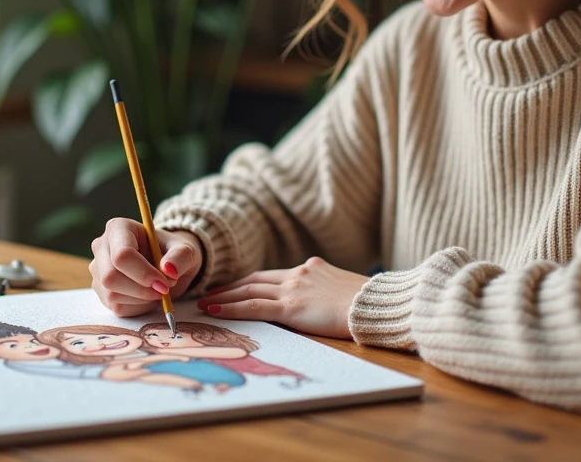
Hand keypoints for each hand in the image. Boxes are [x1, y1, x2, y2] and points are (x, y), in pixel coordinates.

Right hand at [90, 218, 203, 317]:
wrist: (167, 264)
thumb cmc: (173, 252)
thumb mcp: (185, 250)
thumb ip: (180, 257)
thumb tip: (168, 270)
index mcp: (119, 228)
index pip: (122, 255)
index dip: (143, 273)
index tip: (164, 283)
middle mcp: (102, 246)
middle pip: (111, 277)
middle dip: (141, 290)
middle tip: (163, 290)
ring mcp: (98, 269)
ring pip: (111, 294)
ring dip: (140, 299)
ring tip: (157, 290)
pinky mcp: (101, 290)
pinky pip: (116, 307)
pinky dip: (137, 307)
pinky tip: (147, 297)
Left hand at [196, 256, 367, 338]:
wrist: (376, 305)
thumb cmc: (367, 303)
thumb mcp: (343, 288)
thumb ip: (324, 290)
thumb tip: (317, 303)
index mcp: (310, 268)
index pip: (271, 275)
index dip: (248, 281)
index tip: (232, 287)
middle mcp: (298, 273)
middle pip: (254, 279)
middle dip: (229, 287)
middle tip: (210, 293)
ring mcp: (293, 289)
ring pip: (248, 290)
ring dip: (224, 297)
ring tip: (204, 304)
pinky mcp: (291, 307)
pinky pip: (253, 307)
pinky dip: (231, 309)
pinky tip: (215, 312)